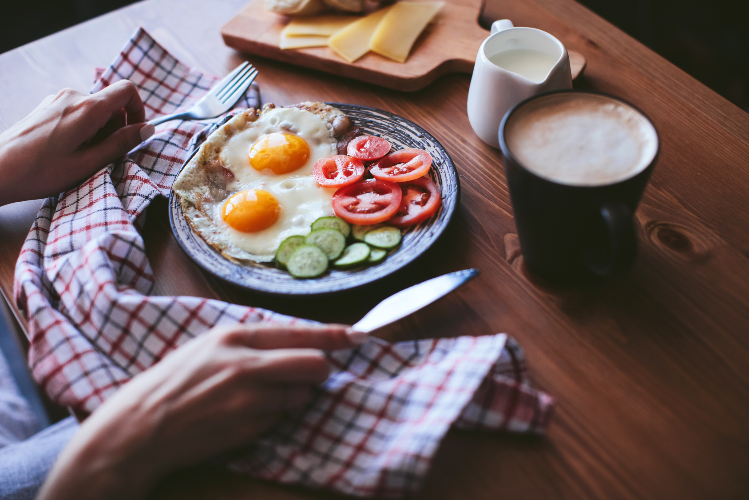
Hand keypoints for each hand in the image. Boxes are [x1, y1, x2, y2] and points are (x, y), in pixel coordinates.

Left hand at [0, 80, 152, 205]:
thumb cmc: (40, 171)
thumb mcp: (88, 163)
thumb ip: (121, 144)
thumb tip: (148, 129)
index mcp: (87, 108)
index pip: (127, 90)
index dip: (139, 111)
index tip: (135, 134)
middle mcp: (73, 96)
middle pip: (111, 103)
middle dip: (115, 128)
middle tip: (103, 156)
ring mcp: (57, 99)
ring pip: (94, 109)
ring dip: (98, 131)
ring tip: (81, 157)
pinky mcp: (47, 107)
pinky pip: (77, 112)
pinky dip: (83, 129)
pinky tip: (67, 151)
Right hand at [37, 323, 365, 499]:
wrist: (143, 427)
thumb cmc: (173, 381)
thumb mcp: (209, 346)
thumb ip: (251, 341)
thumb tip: (294, 341)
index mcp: (235, 337)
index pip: (298, 333)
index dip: (332, 335)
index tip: (356, 335)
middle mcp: (247, 366)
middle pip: (313, 365)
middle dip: (319, 369)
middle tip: (308, 372)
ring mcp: (250, 400)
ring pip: (300, 395)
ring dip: (291, 395)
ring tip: (256, 396)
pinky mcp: (250, 428)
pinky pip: (279, 418)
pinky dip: (272, 416)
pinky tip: (243, 414)